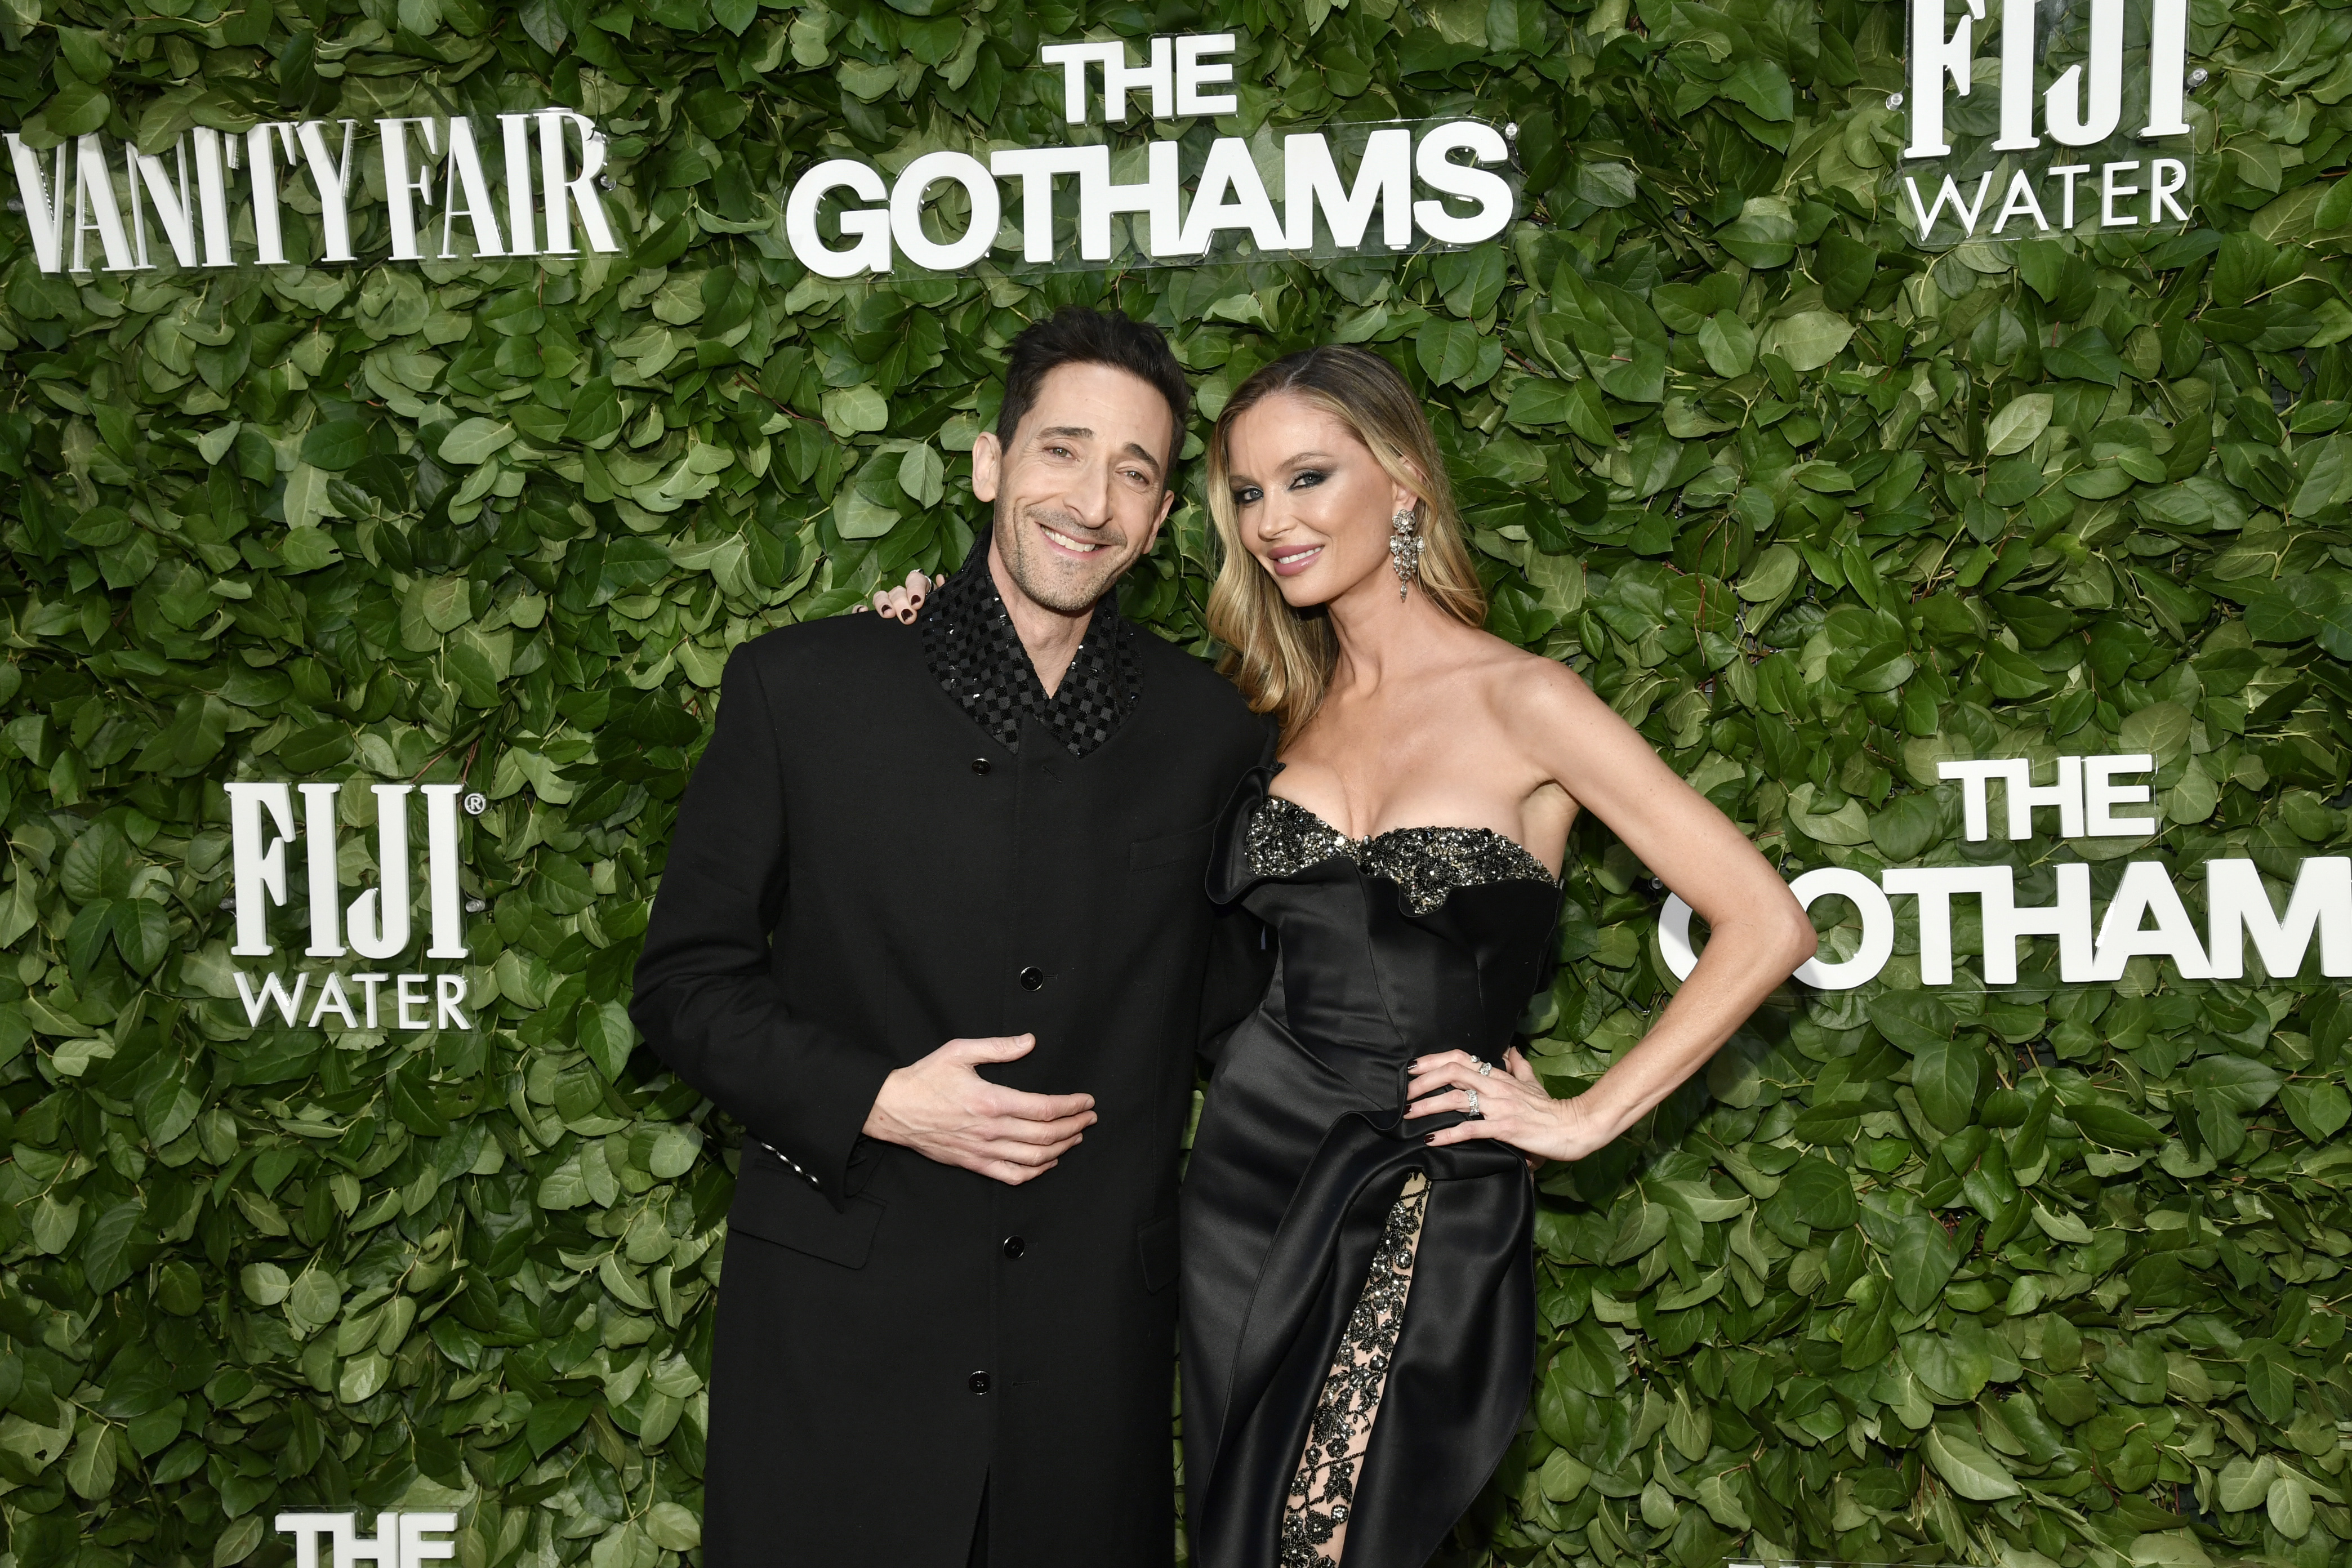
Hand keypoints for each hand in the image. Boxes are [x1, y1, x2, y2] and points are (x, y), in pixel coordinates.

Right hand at [858, 569, 944, 622]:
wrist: (930, 647)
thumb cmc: (937, 625)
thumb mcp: (942, 611)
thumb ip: (943, 596)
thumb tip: (941, 578)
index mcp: (920, 591)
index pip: (915, 580)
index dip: (915, 588)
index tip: (917, 603)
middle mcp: (903, 596)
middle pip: (898, 590)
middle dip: (901, 602)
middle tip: (907, 617)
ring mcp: (888, 606)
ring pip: (881, 596)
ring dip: (883, 603)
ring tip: (887, 615)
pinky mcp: (875, 617)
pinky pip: (864, 610)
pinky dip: (861, 610)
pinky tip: (863, 613)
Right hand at [863, 1034, 1095, 1184]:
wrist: (893, 1109)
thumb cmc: (925, 1078)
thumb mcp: (959, 1051)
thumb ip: (998, 1047)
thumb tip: (1029, 1042)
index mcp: (990, 1100)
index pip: (1043, 1108)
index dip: (1071, 1106)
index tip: (1086, 1101)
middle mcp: (990, 1130)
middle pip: (1045, 1135)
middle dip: (1074, 1126)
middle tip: (1089, 1118)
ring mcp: (982, 1150)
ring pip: (1034, 1158)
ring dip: (1061, 1148)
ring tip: (1076, 1137)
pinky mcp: (974, 1163)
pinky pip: (1012, 1175)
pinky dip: (1036, 1171)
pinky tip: (1048, 1162)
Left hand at [1404, 1047, 1612, 1163]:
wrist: (1574, 1127)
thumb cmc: (1552, 1108)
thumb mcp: (1534, 1082)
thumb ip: (1519, 1066)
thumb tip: (1510, 1049)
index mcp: (1499, 1076)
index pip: (1461, 1058)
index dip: (1433, 1061)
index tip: (1412, 1068)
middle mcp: (1496, 1086)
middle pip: (1452, 1072)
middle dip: (1423, 1082)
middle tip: (1404, 1095)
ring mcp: (1500, 1106)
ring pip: (1456, 1099)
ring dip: (1428, 1107)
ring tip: (1409, 1116)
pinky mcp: (1505, 1128)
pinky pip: (1471, 1129)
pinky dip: (1448, 1134)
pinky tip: (1432, 1140)